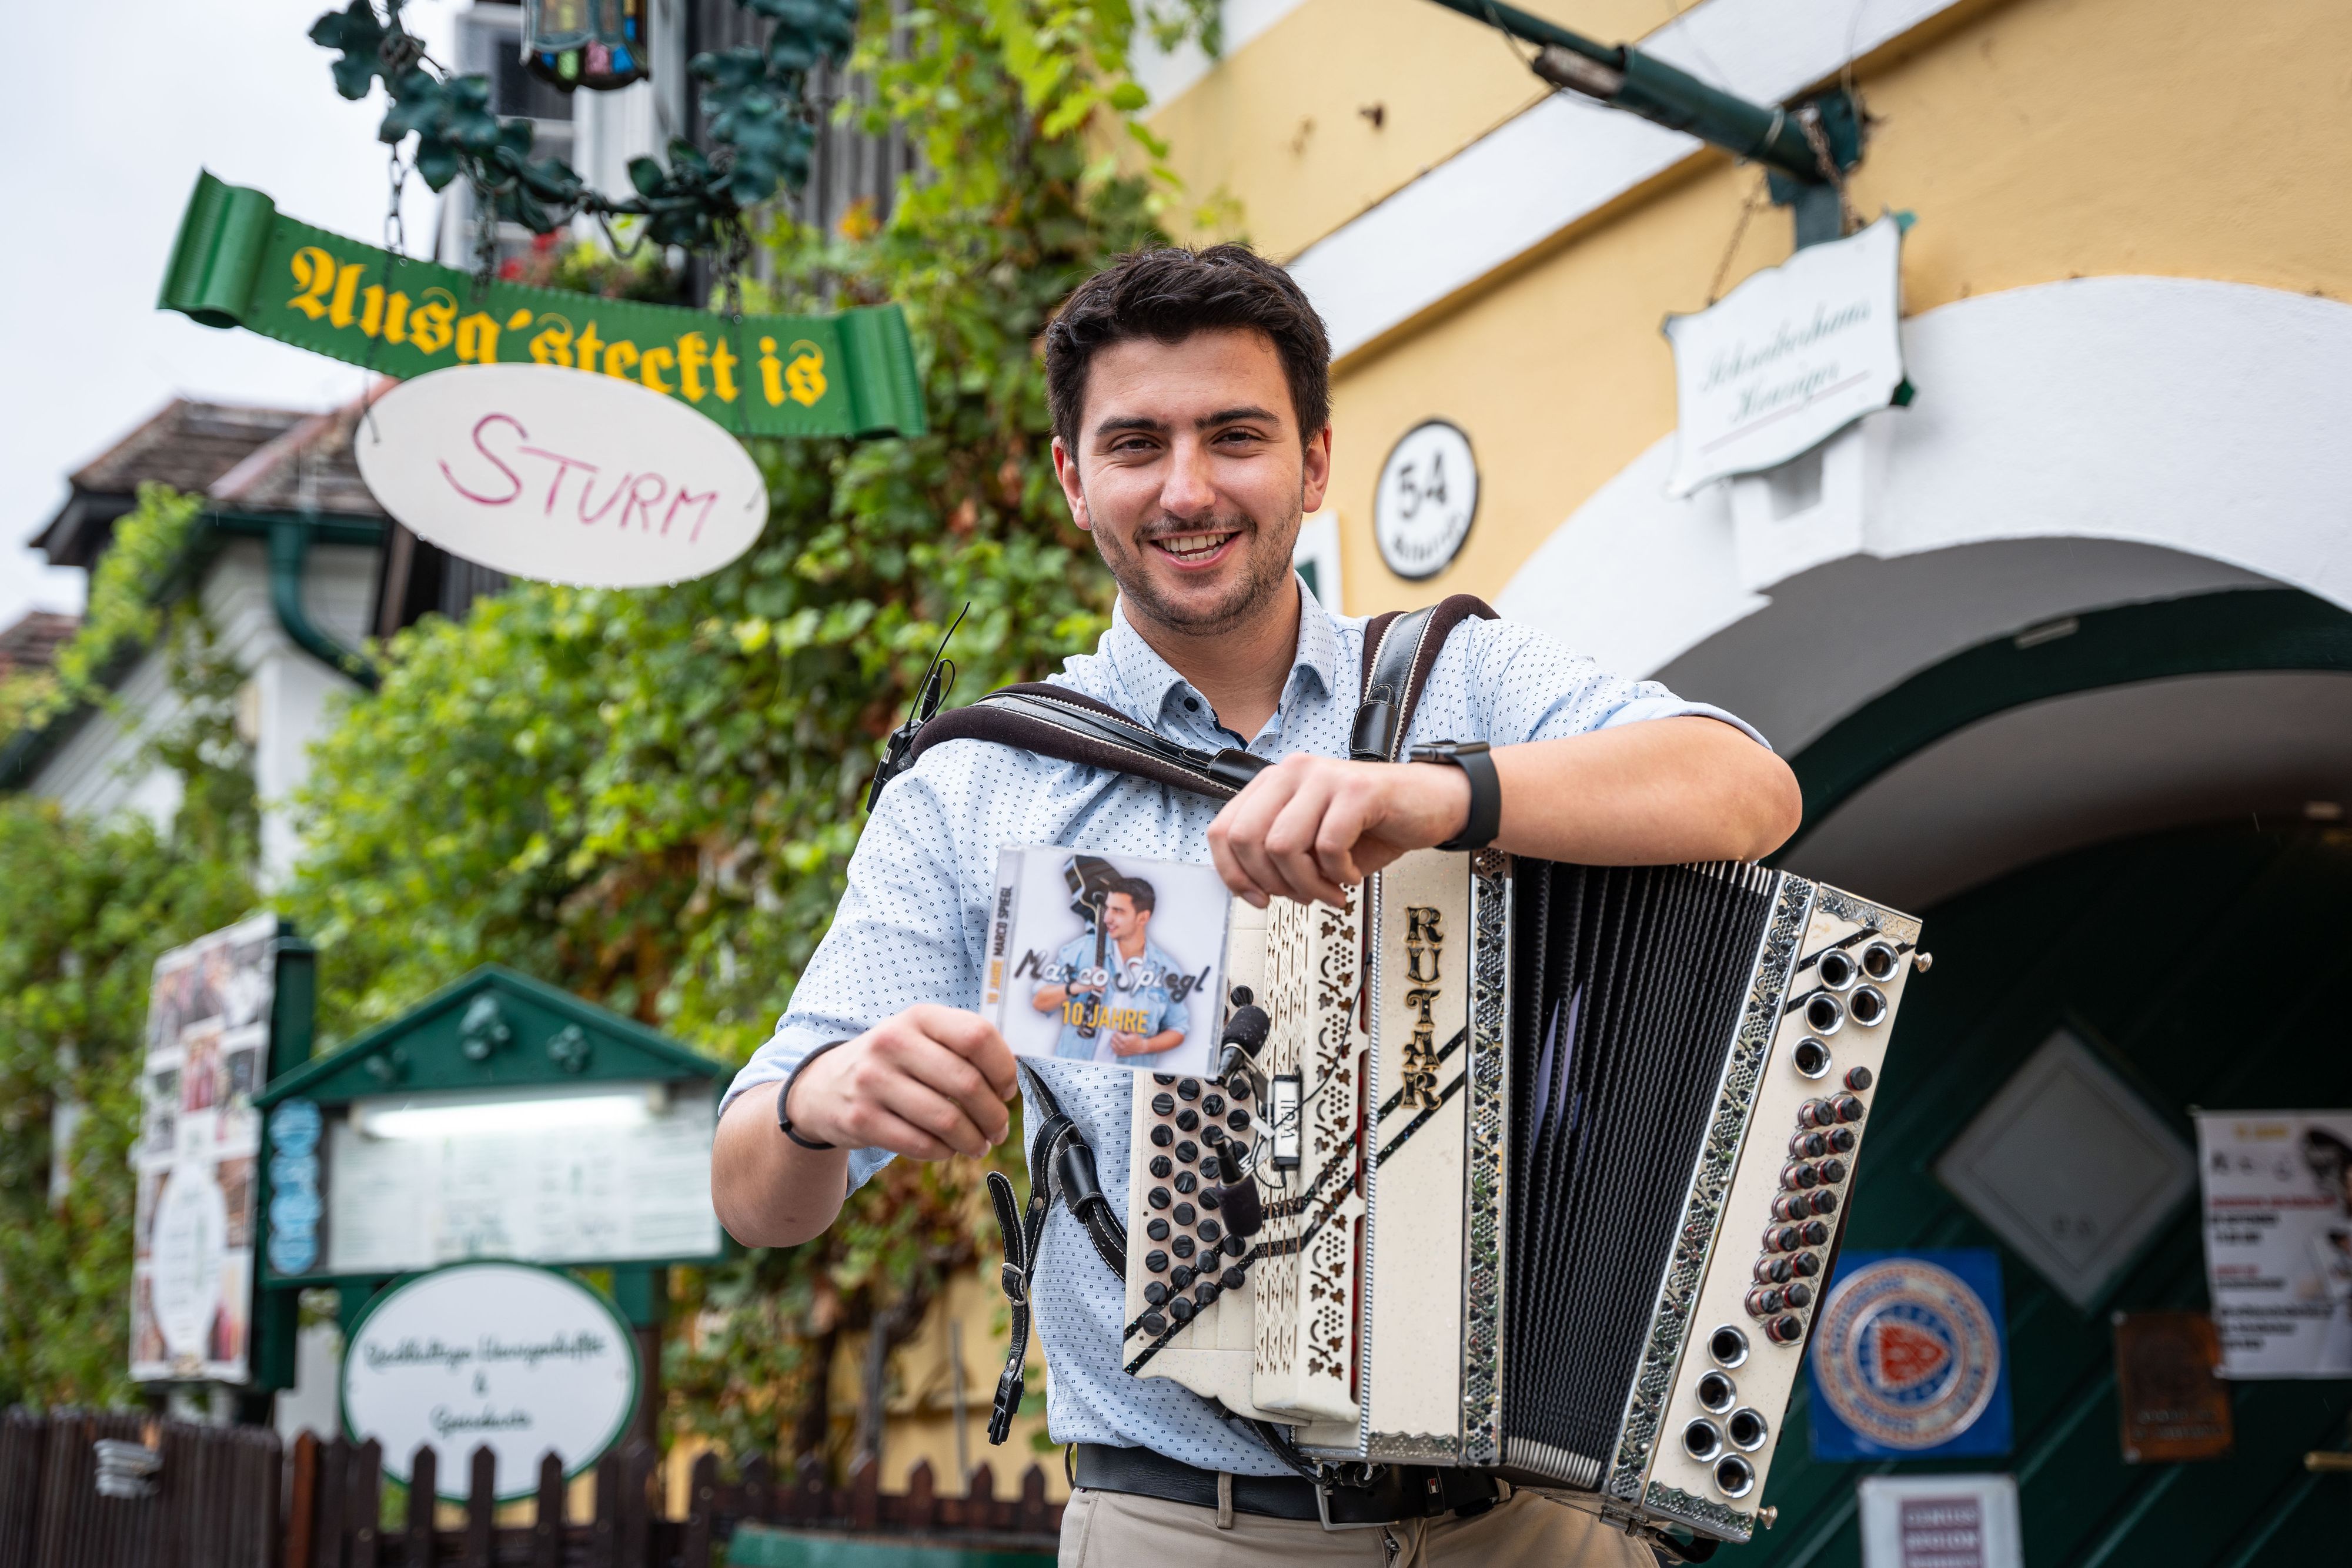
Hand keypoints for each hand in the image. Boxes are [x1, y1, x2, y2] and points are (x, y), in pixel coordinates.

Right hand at [784, 1005, 1017, 1159]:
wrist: (823, 1087)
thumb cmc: (891, 1062)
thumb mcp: (919, 1036)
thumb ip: (962, 1046)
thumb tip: (1008, 1081)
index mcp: (918, 1017)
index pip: (977, 1036)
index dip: (1003, 1068)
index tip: (1007, 1090)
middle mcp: (892, 1043)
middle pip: (967, 1084)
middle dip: (993, 1115)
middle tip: (999, 1128)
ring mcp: (873, 1081)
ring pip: (946, 1120)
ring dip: (973, 1140)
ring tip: (979, 1144)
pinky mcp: (862, 1119)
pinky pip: (920, 1144)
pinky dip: (943, 1152)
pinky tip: (948, 1149)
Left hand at [1112, 1028, 1182, 1057]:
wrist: (1141, 1047)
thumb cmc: (1137, 1038)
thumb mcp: (1133, 1031)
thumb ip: (1126, 1028)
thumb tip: (1120, 1024)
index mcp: (1125, 1040)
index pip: (1116, 1034)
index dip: (1118, 1031)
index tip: (1121, 1031)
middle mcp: (1122, 1046)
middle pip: (1113, 1039)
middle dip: (1115, 1035)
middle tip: (1120, 1034)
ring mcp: (1121, 1051)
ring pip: (1112, 1044)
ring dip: (1114, 1040)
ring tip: (1119, 1038)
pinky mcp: (1120, 1054)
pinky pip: (1113, 1049)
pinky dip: (1114, 1046)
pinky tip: (1118, 1044)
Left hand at [1207, 754, 1471, 908]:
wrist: (1432, 804)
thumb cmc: (1372, 825)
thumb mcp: (1311, 842)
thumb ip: (1275, 855)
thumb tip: (1247, 887)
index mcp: (1273, 783)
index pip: (1223, 829)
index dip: (1233, 874)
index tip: (1256, 898)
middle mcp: (1292, 772)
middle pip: (1247, 839)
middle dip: (1271, 882)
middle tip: (1301, 896)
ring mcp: (1324, 777)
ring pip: (1283, 846)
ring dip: (1306, 884)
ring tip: (1329, 890)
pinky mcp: (1357, 789)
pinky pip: (1327, 845)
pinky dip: (1338, 874)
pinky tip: (1351, 874)